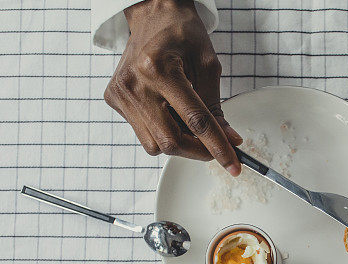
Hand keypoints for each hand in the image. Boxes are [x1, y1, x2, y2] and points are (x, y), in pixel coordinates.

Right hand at [104, 0, 242, 174]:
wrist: (152, 15)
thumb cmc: (182, 33)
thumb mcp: (208, 65)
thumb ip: (216, 106)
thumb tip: (227, 139)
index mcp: (159, 69)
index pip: (195, 120)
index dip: (217, 145)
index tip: (233, 163)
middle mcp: (135, 84)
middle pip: (170, 141)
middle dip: (198, 151)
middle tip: (215, 147)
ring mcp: (121, 93)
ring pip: (155, 144)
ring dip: (181, 143)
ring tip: (190, 124)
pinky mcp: (114, 99)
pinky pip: (144, 133)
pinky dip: (164, 131)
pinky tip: (170, 113)